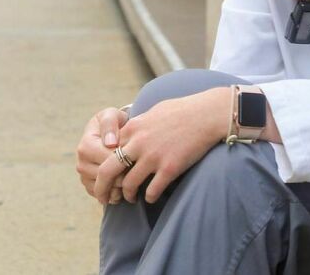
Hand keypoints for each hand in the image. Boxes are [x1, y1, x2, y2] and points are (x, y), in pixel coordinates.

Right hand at [76, 107, 129, 203]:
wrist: (110, 131)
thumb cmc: (113, 122)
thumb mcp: (111, 116)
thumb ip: (110, 124)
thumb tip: (110, 143)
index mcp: (85, 144)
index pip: (105, 160)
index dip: (122, 161)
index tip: (136, 158)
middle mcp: (81, 161)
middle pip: (104, 176)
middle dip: (122, 175)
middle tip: (138, 172)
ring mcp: (84, 174)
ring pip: (102, 188)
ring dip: (118, 187)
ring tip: (132, 180)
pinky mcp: (88, 183)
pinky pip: (100, 195)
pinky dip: (113, 194)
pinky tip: (124, 188)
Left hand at [93, 87, 229, 205]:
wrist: (208, 114)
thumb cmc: (184, 110)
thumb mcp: (155, 111)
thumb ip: (139, 124)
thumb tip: (129, 132)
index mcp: (133, 127)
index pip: (106, 151)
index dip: (103, 165)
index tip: (106, 175)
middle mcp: (139, 142)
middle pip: (108, 171)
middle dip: (102, 187)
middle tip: (103, 197)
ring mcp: (154, 156)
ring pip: (129, 185)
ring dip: (128, 195)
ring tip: (130, 198)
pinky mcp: (169, 168)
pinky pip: (152, 191)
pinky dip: (149, 197)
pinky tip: (151, 197)